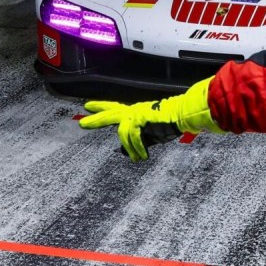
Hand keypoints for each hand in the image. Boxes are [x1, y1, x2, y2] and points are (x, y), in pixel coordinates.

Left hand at [79, 77, 222, 161]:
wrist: (183, 115)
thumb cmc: (171, 124)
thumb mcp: (150, 136)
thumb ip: (137, 142)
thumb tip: (125, 153)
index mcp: (136, 112)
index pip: (115, 109)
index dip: (101, 107)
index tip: (88, 106)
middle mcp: (134, 111)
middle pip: (111, 114)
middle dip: (96, 119)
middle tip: (82, 124)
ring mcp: (136, 113)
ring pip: (122, 131)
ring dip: (130, 147)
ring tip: (138, 159)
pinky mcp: (140, 117)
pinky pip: (133, 136)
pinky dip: (137, 147)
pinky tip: (142, 155)